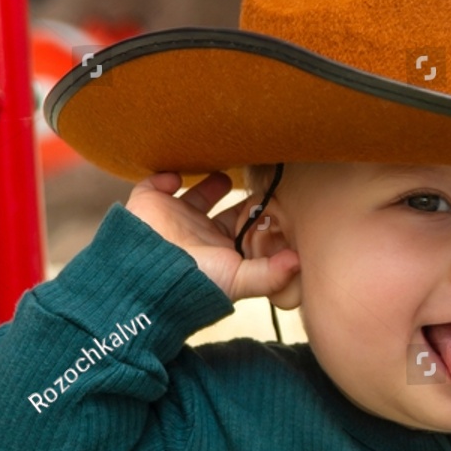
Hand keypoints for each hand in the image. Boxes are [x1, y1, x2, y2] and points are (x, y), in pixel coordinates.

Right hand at [125, 172, 299, 303]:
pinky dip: (166, 175)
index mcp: (221, 248)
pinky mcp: (149, 202)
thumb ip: (270, 273)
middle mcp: (200, 232)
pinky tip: (176, 176)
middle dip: (239, 194)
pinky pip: (157, 182)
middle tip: (256, 170)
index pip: (246, 225)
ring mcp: (174, 217)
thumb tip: (301, 261)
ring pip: (195, 192)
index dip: (258, 212)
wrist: (149, 274)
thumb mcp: (239, 279)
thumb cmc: (196, 280)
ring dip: (209, 180)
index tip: (276, 194)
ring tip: (224, 170)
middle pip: (224, 208)